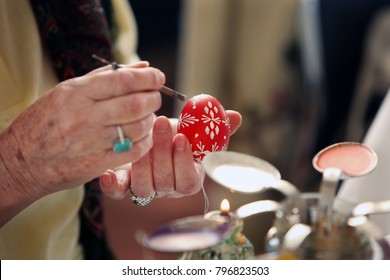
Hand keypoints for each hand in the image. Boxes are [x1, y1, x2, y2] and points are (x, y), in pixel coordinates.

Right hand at [0, 62, 164, 199]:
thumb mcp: (67, 91)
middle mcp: (85, 116)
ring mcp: (92, 141)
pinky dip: (146, 140)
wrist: (23, 161)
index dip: (148, 77)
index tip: (158, 77)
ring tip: (147, 115)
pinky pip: (134, 150)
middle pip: (136, 104)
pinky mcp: (98, 163)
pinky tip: (143, 135)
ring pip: (138, 127)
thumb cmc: (45, 121)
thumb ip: (106, 77)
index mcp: (76, 93)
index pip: (123, 80)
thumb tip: (142, 66)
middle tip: (155, 97)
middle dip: (153, 98)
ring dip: (150, 119)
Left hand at [100, 110, 241, 199]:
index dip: (186, 162)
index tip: (183, 137)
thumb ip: (215, 127)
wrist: (150, 136)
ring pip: (143, 186)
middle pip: (165, 181)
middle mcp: (166, 189)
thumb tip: (236, 117)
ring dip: (143, 162)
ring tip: (142, 135)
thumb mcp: (196, 129)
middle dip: (163, 152)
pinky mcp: (123, 185)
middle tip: (161, 124)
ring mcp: (144, 189)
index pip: (189, 181)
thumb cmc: (176, 134)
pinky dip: (112, 185)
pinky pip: (117, 192)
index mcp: (187, 179)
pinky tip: (107, 174)